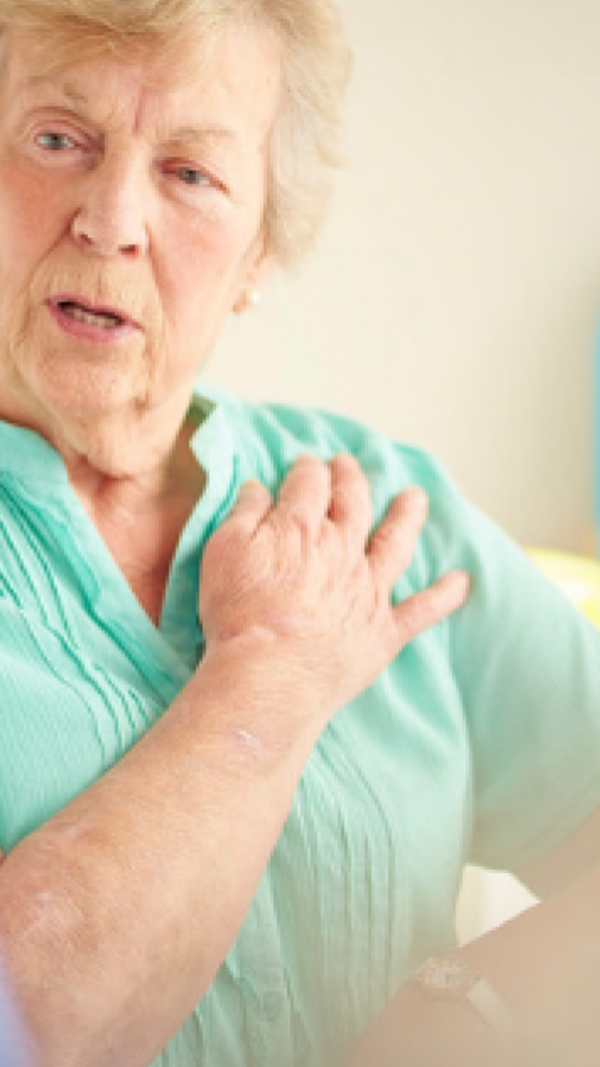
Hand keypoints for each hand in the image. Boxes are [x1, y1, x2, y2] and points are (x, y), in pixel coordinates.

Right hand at [199, 454, 468, 740]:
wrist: (270, 676)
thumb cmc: (239, 615)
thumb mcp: (223, 551)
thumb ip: (244, 513)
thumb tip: (258, 487)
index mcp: (302, 527)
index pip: (310, 483)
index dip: (308, 470)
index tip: (306, 464)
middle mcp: (343, 550)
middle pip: (353, 502)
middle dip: (350, 479)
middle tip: (348, 465)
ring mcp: (368, 590)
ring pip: (395, 543)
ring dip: (406, 517)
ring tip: (415, 497)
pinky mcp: (383, 631)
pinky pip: (422, 610)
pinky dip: (444, 596)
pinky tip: (461, 582)